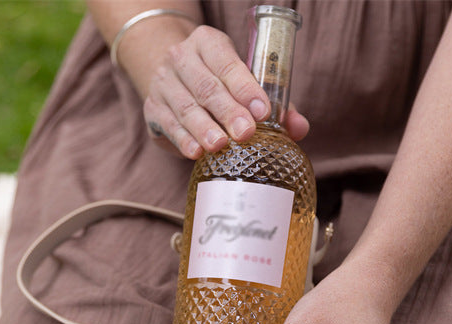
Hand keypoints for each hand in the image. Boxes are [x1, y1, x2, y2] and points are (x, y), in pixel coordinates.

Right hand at [143, 25, 308, 158]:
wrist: (170, 78)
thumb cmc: (217, 83)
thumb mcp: (243, 84)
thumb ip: (274, 105)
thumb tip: (299, 127)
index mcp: (208, 42)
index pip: (226, 62)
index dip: (245, 87)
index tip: (263, 111)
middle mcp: (181, 58)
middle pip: (206, 86)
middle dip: (228, 111)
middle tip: (245, 133)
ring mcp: (163, 83)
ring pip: (186, 107)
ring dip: (204, 128)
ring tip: (220, 145)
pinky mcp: (153, 110)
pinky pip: (169, 125)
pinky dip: (183, 140)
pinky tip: (196, 152)